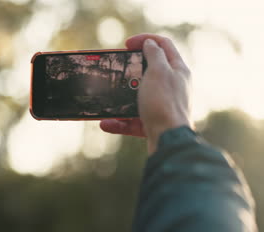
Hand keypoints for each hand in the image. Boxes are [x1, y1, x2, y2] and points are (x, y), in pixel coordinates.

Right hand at [100, 34, 192, 153]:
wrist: (168, 140)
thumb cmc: (164, 103)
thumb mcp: (158, 71)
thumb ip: (154, 54)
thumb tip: (150, 44)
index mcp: (178, 70)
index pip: (163, 45)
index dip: (145, 39)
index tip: (126, 44)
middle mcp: (172, 87)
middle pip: (149, 71)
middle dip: (130, 70)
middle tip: (117, 69)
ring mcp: (162, 106)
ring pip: (137, 97)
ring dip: (120, 98)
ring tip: (107, 98)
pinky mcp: (152, 123)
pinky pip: (131, 120)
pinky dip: (118, 122)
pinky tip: (106, 123)